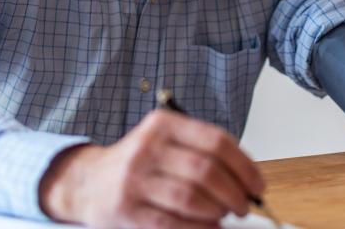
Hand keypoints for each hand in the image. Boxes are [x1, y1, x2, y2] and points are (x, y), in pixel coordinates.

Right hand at [39, 109, 264, 227]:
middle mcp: (148, 147)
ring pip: (191, 198)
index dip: (244, 167)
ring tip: (225, 216)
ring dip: (218, 212)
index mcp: (164, 125)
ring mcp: (135, 178)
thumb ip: (202, 154)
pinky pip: (172, 222)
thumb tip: (247, 180)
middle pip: (206, 171)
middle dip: (235, 193)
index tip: (257, 185)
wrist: (87, 182)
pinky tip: (210, 228)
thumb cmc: (138, 165)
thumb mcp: (166, 144)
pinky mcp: (127, 208)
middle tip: (244, 205)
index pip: (216, 141)